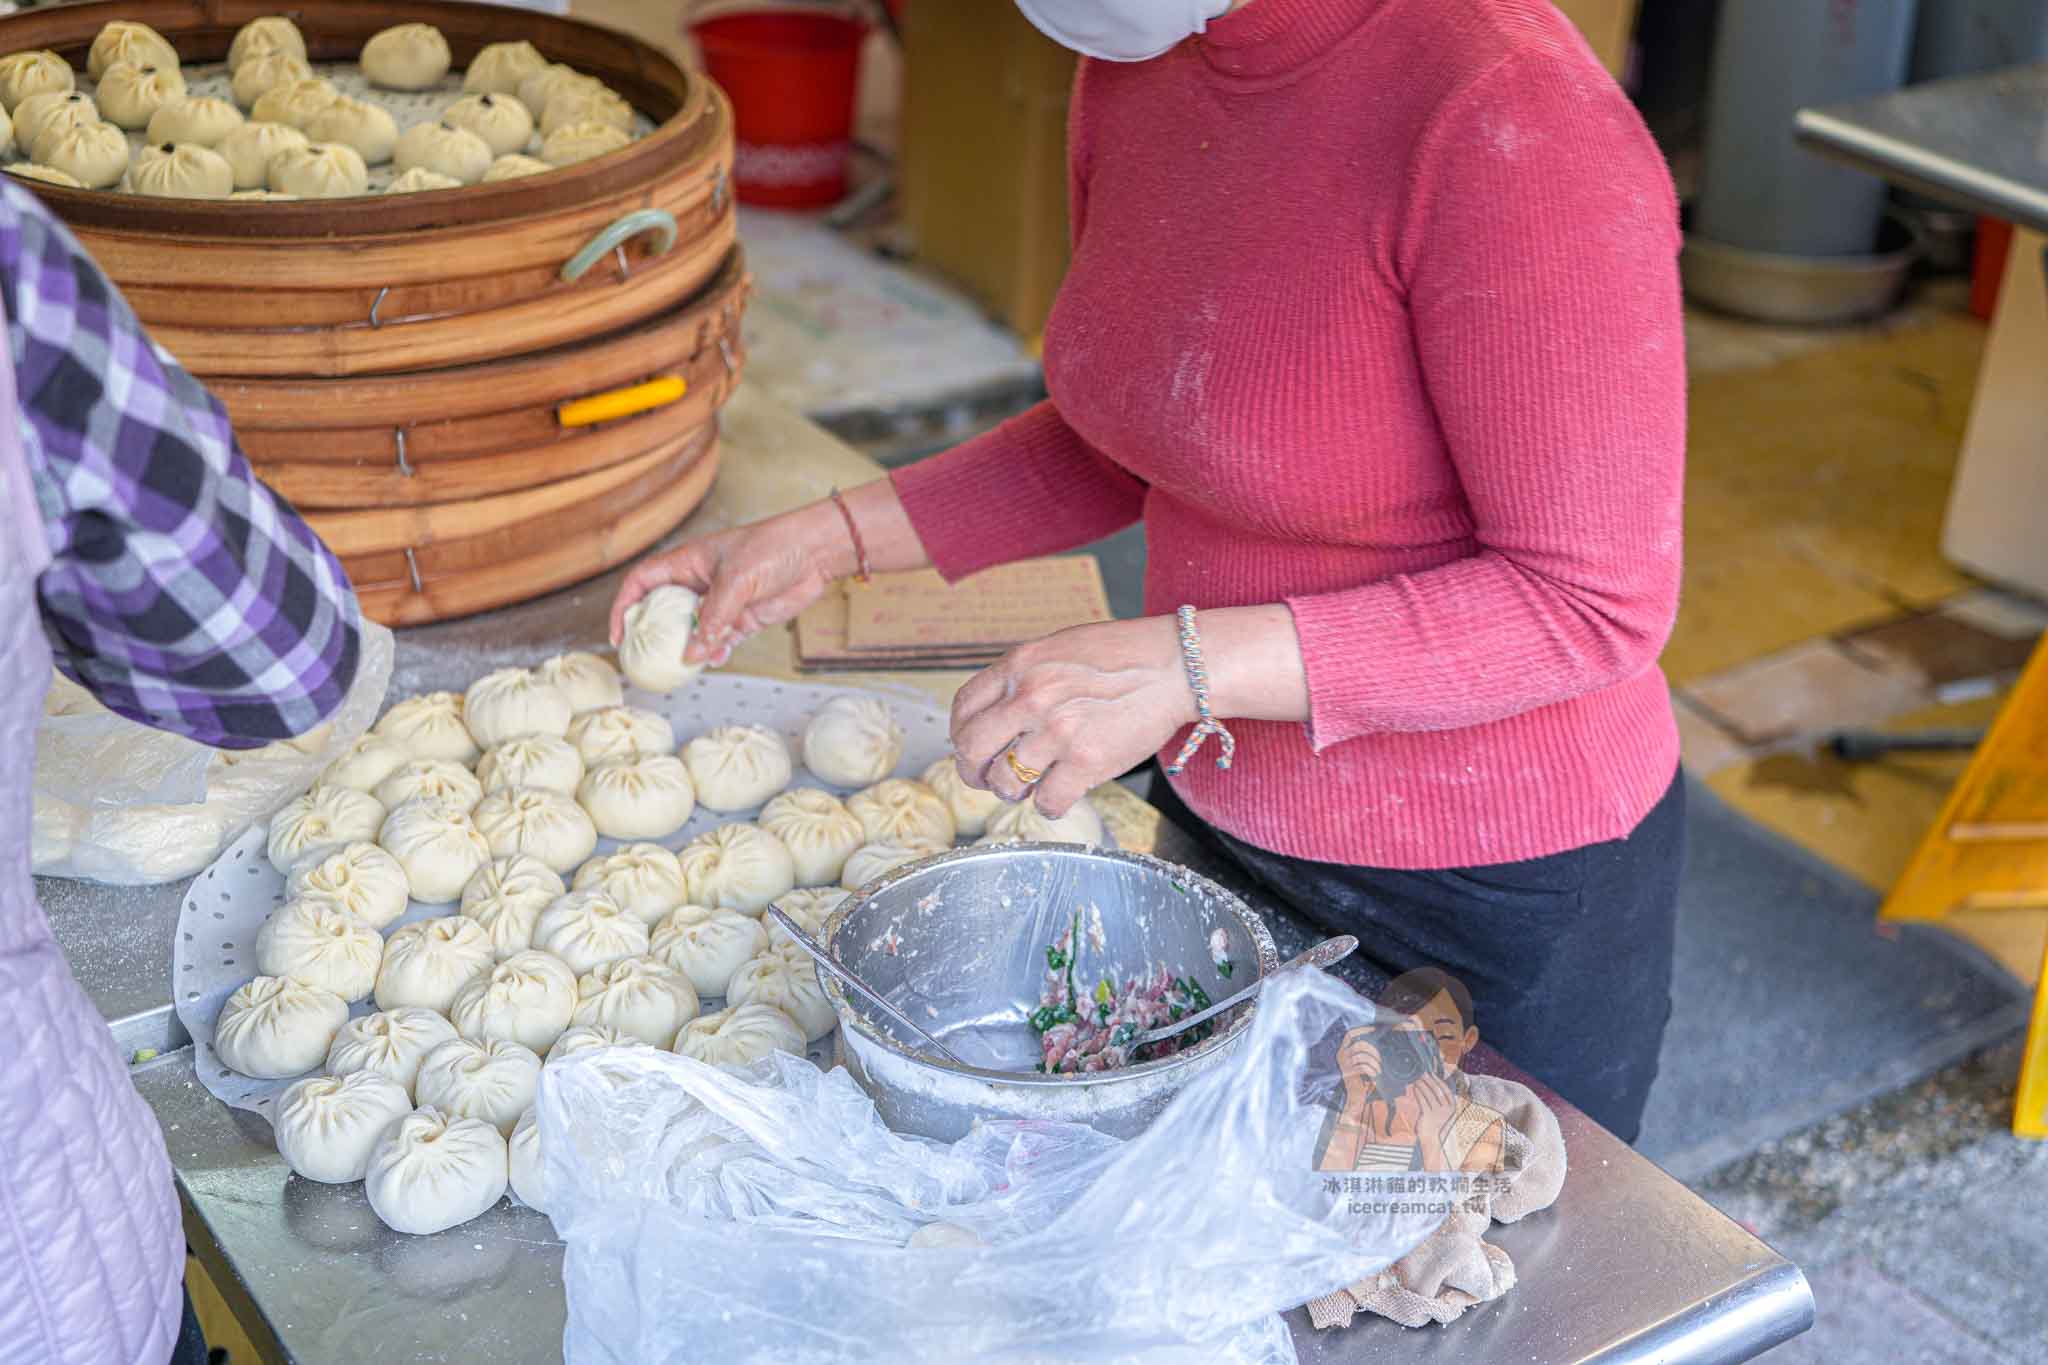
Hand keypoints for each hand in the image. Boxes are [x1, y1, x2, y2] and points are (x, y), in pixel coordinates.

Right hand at [608, 501, 849, 664]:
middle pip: (664, 611)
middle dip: (654, 635)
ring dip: (688, 648)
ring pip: (693, 630)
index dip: (625, 604)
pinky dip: (716, 651)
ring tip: (683, 666)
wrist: (816, 552)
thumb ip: (712, 619)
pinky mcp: (744, 617)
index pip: (643, 581)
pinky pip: (721, 640)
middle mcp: (700, 582)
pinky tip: (716, 659)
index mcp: (688, 562)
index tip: (619, 633)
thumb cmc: (774, 548)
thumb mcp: (736, 581)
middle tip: (647, 659)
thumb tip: (691, 654)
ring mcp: (722, 602)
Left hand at [949, 617, 1195, 817]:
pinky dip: (1050, 806)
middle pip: (971, 749)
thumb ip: (1026, 676)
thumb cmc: (1124, 655)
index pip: (964, 707)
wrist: (1175, 666)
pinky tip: (1059, 797)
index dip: (961, 734)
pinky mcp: (1087, 762)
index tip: (970, 747)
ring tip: (1029, 787)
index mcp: (1020, 666)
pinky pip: (1048, 801)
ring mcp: (1057, 731)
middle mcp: (1031, 698)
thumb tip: (999, 710)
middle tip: (987, 779)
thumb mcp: (1059, 648)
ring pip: (1005, 782)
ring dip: (1013, 791)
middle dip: (973, 771)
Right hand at [1336, 1028, 1382, 1107]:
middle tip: (1379, 1058)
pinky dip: (1371, 1070)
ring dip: (1374, 1062)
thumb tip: (1377, 1041)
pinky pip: (1363, 1067)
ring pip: (1362, 1056)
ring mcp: (1344, 1064)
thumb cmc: (1361, 1080)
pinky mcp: (1349, 1073)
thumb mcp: (1360, 1063)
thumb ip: (1364, 1052)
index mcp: (1343, 1051)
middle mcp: (1341, 1056)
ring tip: (1378, 1068)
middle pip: (1359, 1044)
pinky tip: (1375, 1074)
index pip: (1349, 1034)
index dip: (1362, 1030)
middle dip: (1373, 1050)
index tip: (1373, 1030)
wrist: (1355, 1097)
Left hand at [1409, 1073, 1457, 1131]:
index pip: (1446, 1091)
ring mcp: (1438, 1113)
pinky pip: (1422, 1101)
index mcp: (1452, 1108)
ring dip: (1422, 1085)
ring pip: (1429, 1094)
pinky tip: (1415, 1089)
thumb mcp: (1443, 1112)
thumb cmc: (1436, 1124)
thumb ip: (1441, 1101)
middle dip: (1429, 1081)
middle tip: (1423, 1074)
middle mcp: (1447, 1110)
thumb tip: (1432, 1085)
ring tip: (1417, 1080)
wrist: (1432, 1140)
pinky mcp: (1428, 1115)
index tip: (1432, 1074)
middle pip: (1437, 1091)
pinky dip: (1418, 1093)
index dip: (1439, 1081)